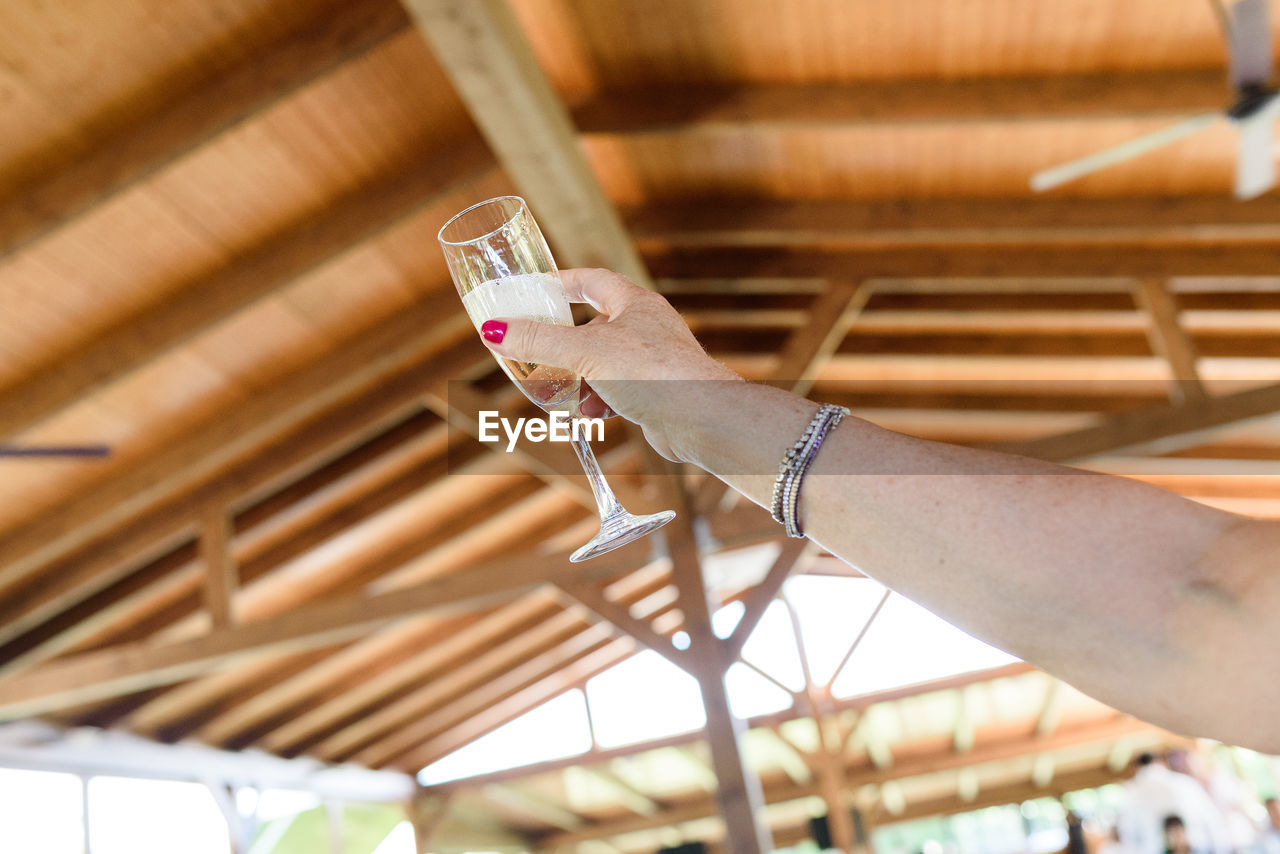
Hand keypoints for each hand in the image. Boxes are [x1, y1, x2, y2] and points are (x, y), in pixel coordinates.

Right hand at [479, 268, 741, 459]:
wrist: (700, 418)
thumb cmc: (652, 373)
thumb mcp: (585, 352)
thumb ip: (539, 341)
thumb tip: (494, 331)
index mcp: (634, 304)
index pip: (592, 280)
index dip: (562, 283)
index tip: (535, 291)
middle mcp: (648, 327)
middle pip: (595, 327)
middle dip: (565, 345)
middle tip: (539, 355)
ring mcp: (656, 361)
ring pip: (605, 365)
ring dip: (580, 380)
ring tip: (563, 395)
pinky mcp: (659, 394)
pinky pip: (620, 392)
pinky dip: (601, 402)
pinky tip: (592, 416)